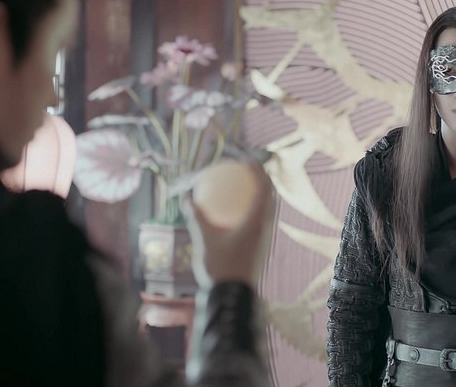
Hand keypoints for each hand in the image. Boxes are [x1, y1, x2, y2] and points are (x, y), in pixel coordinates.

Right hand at [182, 162, 275, 287]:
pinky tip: (235, 213)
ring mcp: (265, 237)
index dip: (258, 170)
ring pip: (267, 209)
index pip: (263, 188)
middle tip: (246, 170)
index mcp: (257, 221)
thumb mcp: (204, 240)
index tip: (247, 160)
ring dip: (259, 194)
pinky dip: (252, 210)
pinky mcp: (261, 246)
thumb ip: (196, 217)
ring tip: (243, 187)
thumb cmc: (220, 267)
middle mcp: (266, 227)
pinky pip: (260, 221)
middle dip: (261, 179)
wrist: (232, 296)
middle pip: (269, 196)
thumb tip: (186, 198)